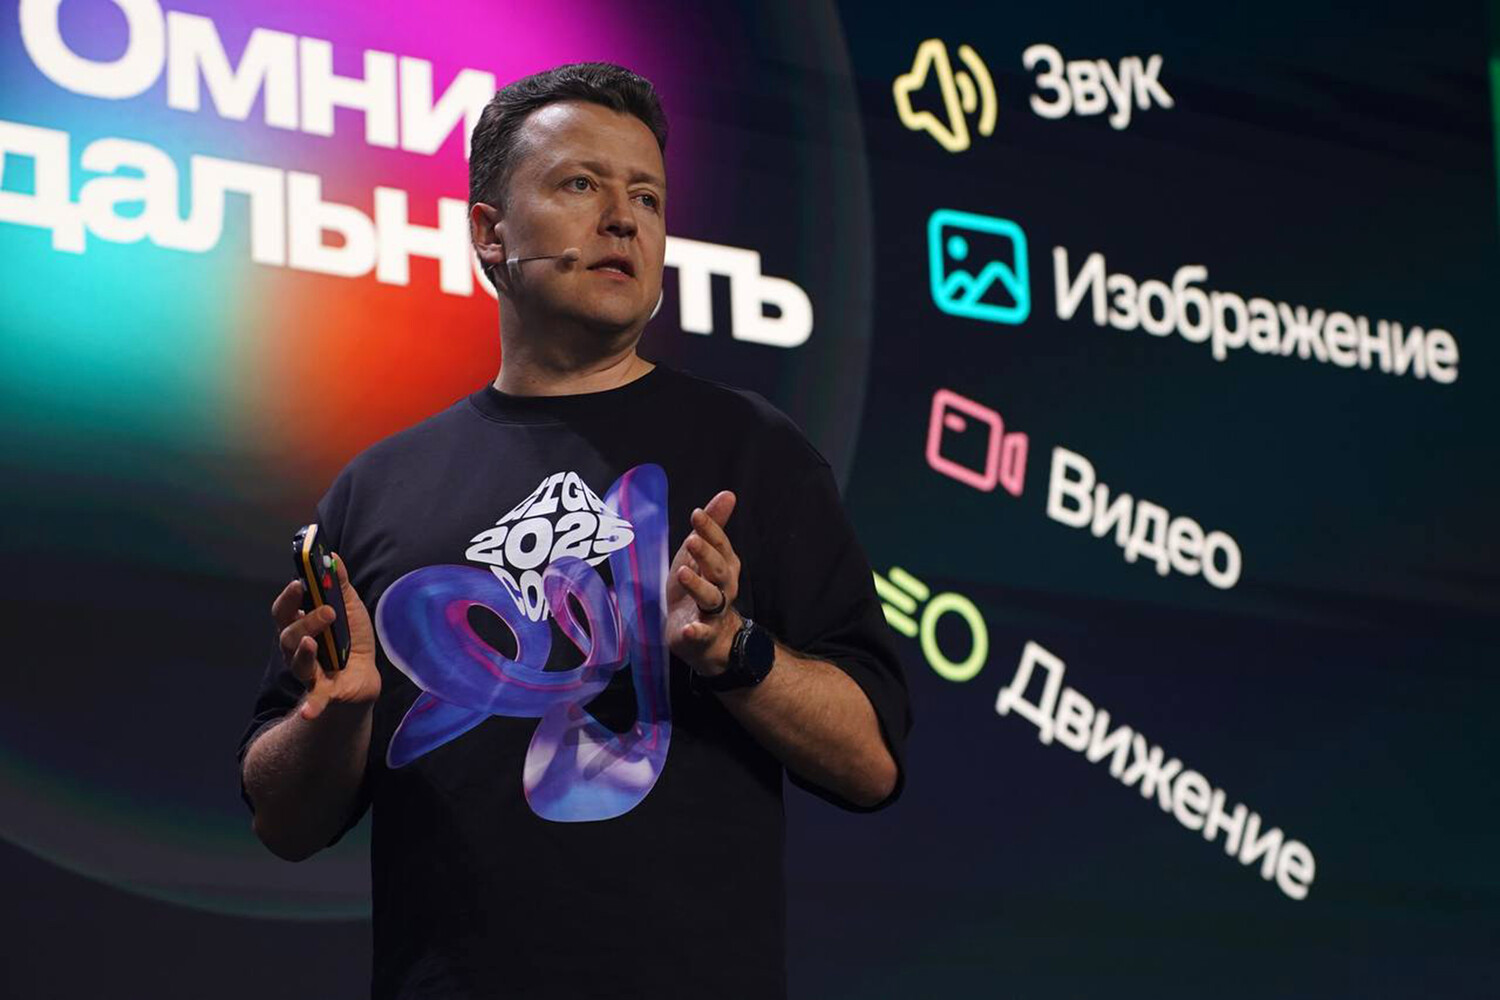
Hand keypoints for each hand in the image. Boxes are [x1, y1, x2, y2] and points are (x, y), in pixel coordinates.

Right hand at [270, 551, 379, 721]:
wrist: (366, 675)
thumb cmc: (351, 638)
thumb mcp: (349, 607)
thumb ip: (339, 583)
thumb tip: (332, 555)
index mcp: (300, 625)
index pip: (284, 610)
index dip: (289, 597)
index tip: (300, 583)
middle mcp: (297, 649)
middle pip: (289, 634)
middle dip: (306, 621)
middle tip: (328, 611)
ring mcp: (308, 672)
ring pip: (297, 662)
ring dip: (304, 652)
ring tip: (314, 642)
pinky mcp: (324, 692)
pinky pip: (314, 700)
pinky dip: (310, 707)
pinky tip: (307, 713)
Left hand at [666, 491, 742, 675]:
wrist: (708, 638)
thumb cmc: (702, 587)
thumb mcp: (702, 556)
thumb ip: (713, 527)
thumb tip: (729, 494)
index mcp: (724, 566)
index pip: (720, 545)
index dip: (710, 530)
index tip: (696, 515)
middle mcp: (724, 587)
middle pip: (719, 570)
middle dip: (707, 555)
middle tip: (691, 541)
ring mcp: (714, 612)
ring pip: (711, 598)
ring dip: (698, 586)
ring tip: (683, 574)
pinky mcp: (703, 634)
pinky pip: (702, 633)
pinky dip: (697, 631)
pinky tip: (689, 629)